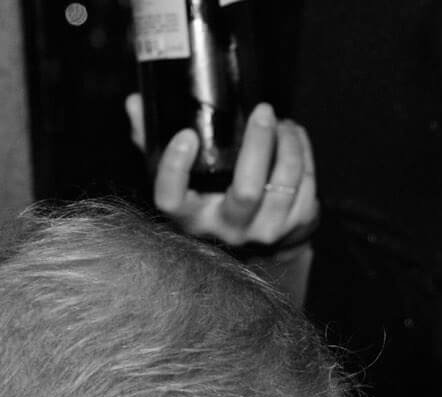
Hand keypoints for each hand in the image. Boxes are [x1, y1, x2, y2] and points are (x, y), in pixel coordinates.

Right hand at [126, 95, 316, 251]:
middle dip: (258, 144)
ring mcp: (263, 233)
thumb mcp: (179, 177)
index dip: (175, 168)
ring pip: (283, 185)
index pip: (171, 198)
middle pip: (246, 190)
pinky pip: (306, 186)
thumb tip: (135, 103)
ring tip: (281, 122)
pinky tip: (294, 136)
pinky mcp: (295, 229)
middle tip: (263, 110)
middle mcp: (226, 231)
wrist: (256, 247)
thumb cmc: (209, 199)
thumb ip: (152, 142)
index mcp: (189, 217)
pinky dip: (304, 154)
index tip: (186, 135)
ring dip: (288, 145)